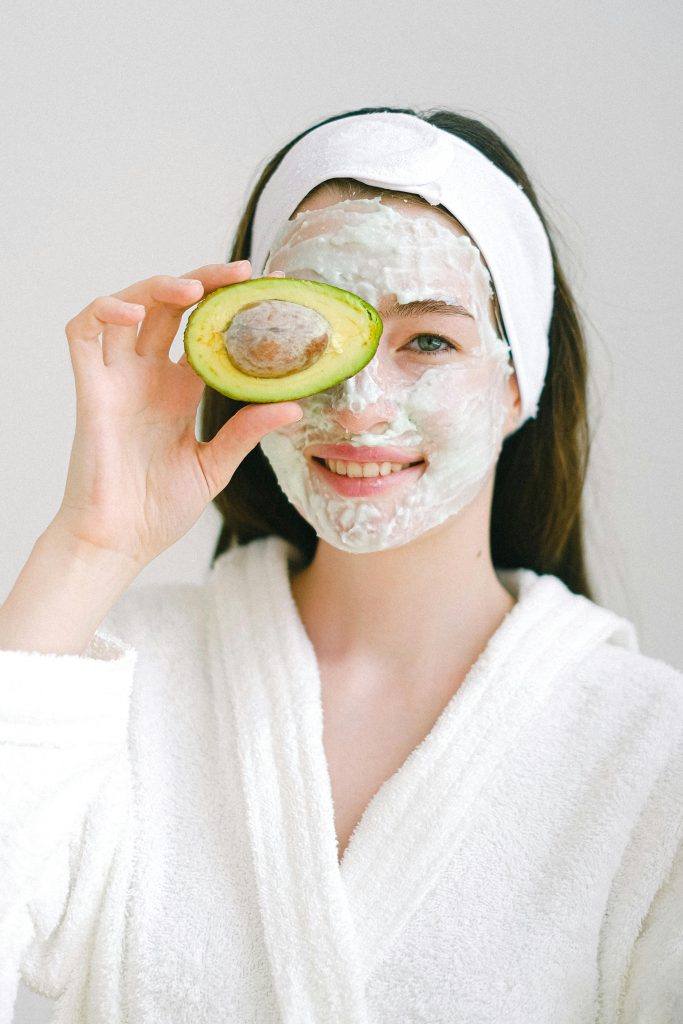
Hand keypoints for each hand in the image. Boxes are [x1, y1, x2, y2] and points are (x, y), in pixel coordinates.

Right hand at [54, 261, 300, 570]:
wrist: (119, 542)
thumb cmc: (158, 509)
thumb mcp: (215, 465)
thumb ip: (246, 430)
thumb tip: (294, 405)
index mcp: (179, 391)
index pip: (205, 332)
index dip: (231, 307)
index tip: (269, 291)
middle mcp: (148, 377)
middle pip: (171, 308)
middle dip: (204, 282)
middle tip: (242, 273)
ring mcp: (118, 379)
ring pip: (129, 307)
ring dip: (158, 286)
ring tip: (196, 288)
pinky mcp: (90, 389)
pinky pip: (84, 333)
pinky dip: (104, 310)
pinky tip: (134, 312)